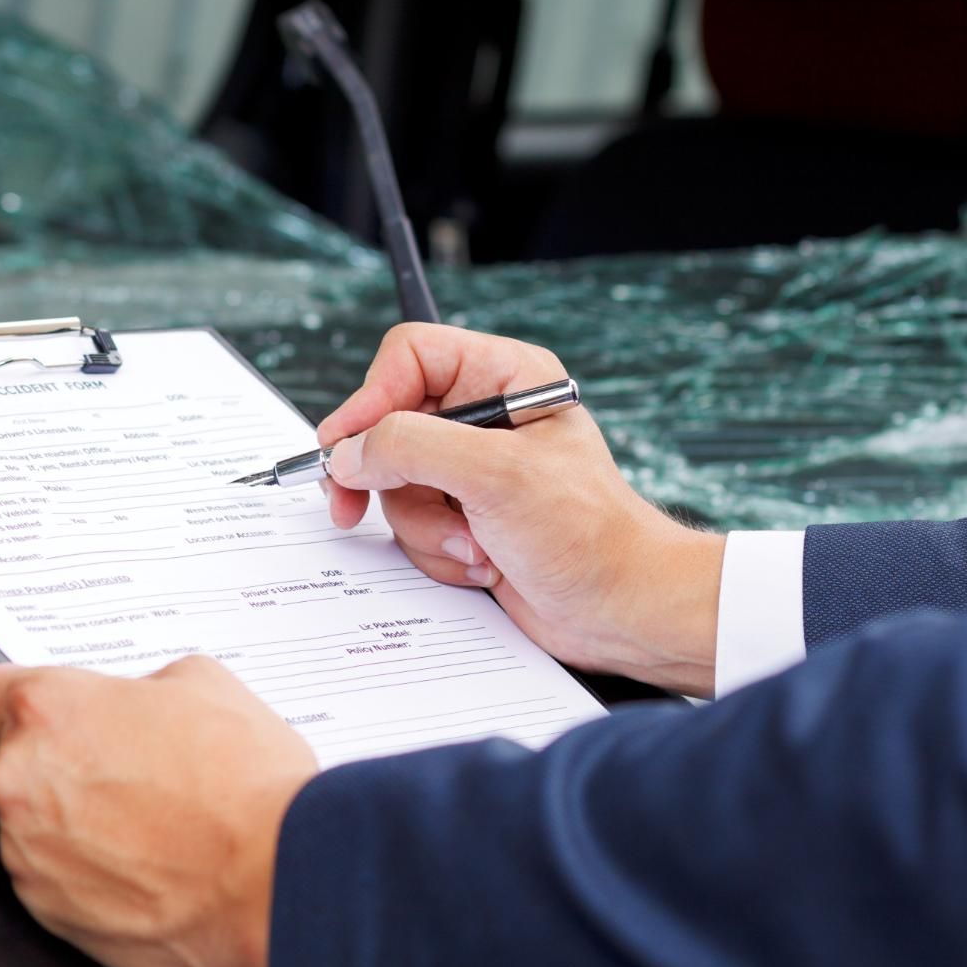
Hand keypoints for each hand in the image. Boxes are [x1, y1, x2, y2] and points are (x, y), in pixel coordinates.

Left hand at [0, 656, 316, 966]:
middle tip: (141, 769)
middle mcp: (20, 785)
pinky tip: (156, 867)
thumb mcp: (206, 684)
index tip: (43, 716)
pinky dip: (97, 877)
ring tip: (159, 824)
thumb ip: (144, 688)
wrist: (272, 884)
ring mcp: (31, 859)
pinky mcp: (52, 919)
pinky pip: (61, 884)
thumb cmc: (245, 785)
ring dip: (83, 825)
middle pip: (21, 767)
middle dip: (71, 766)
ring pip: (40, 829)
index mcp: (48, 713)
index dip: (16, 704)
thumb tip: (136, 706)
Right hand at [318, 324, 724, 696]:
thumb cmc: (590, 534)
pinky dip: (439, 551)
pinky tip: (484, 562)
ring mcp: (474, 470)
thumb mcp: (495, 475)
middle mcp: (487, 416)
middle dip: (391, 481)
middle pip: (389, 425)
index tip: (344, 445)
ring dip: (426, 526)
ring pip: (396, 484)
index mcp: (507, 377)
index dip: (370, 398)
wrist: (622, 609)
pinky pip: (414, 525)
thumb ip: (412, 448)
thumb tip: (350, 451)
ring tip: (475, 544)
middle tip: (353, 507)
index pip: (410, 357)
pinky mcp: (467, 517)